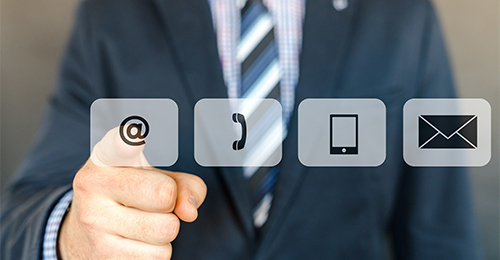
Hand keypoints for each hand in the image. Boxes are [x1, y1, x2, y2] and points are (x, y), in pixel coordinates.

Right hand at [58, 127, 206, 258]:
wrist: (84, 234)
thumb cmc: (126, 197)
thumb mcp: (151, 177)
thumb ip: (183, 183)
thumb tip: (189, 211)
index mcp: (104, 159)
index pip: (116, 146)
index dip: (127, 143)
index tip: (131, 140)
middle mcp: (92, 186)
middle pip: (164, 194)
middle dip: (170, 202)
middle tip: (153, 203)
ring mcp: (94, 223)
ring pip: (166, 229)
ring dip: (165, 230)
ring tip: (144, 222)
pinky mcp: (103, 255)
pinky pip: (158, 256)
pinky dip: (157, 250)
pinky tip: (137, 241)